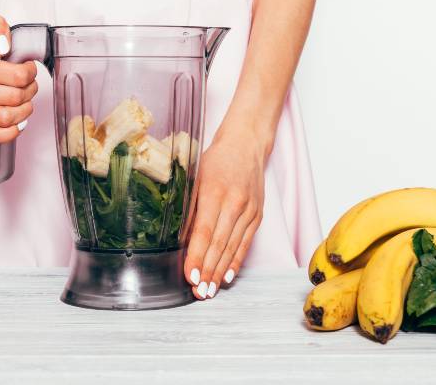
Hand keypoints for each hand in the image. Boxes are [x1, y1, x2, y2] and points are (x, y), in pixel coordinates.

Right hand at [0, 15, 37, 142]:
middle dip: (29, 90)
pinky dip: (10, 132)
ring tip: (23, 98)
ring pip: (6, 119)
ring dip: (24, 109)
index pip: (17, 77)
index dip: (30, 73)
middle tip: (28, 83)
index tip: (27, 67)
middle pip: (14, 99)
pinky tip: (18, 119)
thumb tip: (2, 46)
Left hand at [183, 130, 265, 299]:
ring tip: (210, 290)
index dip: (196, 257)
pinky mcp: (257, 214)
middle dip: (207, 271)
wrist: (247, 144)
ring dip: (220, 271)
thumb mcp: (196, 176)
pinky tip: (228, 276)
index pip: (204, 232)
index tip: (189, 276)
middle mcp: (234, 203)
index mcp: (215, 192)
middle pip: (219, 244)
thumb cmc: (217, 158)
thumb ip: (189, 205)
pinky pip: (245, 243)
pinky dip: (236, 261)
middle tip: (198, 292)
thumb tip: (178, 237)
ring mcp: (249, 210)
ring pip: (233, 247)